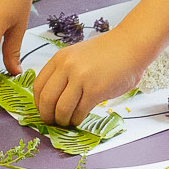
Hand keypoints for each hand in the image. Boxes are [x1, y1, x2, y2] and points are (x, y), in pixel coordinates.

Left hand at [32, 30, 151, 126]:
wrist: (130, 46)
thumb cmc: (107, 52)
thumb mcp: (77, 56)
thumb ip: (64, 72)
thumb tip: (53, 98)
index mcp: (60, 58)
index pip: (38, 85)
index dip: (38, 103)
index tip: (43, 111)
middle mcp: (67, 67)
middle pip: (46, 99)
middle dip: (47, 115)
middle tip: (52, 122)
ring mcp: (81, 78)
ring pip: (61, 109)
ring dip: (62, 120)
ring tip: (67, 122)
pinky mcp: (95, 90)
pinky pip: (79, 112)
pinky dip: (77, 120)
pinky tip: (79, 119)